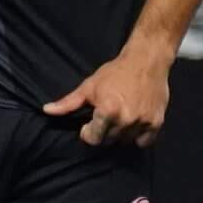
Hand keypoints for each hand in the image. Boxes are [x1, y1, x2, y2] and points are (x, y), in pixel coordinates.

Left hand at [43, 45, 171, 146]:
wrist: (146, 61)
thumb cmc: (115, 72)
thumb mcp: (89, 86)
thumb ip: (68, 103)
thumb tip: (46, 110)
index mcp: (107, 111)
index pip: (93, 139)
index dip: (88, 133)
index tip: (89, 124)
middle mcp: (125, 120)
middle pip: (109, 141)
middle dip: (104, 132)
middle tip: (106, 116)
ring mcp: (142, 122)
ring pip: (125, 141)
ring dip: (120, 134)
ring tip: (119, 116)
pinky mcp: (156, 123)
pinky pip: (143, 142)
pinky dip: (138, 137)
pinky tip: (133, 123)